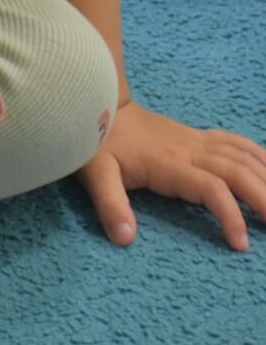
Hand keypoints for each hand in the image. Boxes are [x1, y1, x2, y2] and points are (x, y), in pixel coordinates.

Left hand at [76, 98, 265, 249]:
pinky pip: (234, 142)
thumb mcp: (95, 173)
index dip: (229, 214)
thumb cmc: (97, 141)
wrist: (98, 99)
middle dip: (264, 199)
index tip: (240, 244)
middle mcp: (190, 150)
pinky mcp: (196, 136)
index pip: (211, 188)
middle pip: (238, 172)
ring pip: (242, 156)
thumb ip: (110, 204)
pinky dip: (257, 154)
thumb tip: (124, 238)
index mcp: (170, 163)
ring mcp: (196, 140)